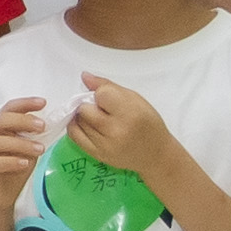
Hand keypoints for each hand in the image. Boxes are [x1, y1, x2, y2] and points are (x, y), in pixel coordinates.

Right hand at [0, 94, 54, 227]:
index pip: (9, 108)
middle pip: (1, 120)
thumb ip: (32, 136)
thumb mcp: (28, 149)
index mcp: (0, 128)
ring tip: (40, 149)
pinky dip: (11, 161)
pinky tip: (25, 163)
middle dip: (23, 121)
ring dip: (22, 143)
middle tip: (42, 126)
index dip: (25, 103)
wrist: (1, 195)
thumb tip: (47, 123)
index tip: (43, 103)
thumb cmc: (14, 168)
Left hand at [67, 72, 189, 198]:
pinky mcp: (97, 155)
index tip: (108, 97)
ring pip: (78, 121)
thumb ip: (108, 86)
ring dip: (83, 116)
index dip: (101, 93)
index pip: (101, 94)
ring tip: (97, 117)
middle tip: (101, 108)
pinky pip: (74, 136)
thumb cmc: (148, 124)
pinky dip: (76, 126)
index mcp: (130, 113)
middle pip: (85, 108)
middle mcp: (116, 130)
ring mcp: (105, 145)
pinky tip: (87, 124)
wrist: (155, 154)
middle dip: (89, 104)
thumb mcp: (136, 100)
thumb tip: (85, 76)